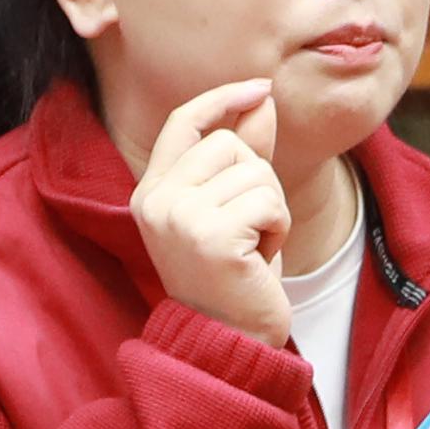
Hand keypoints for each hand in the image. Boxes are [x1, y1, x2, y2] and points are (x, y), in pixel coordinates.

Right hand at [130, 78, 296, 343]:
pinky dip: (279, 227)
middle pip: (230, 143)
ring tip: (253, 246)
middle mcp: (156, 200)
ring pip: (255, 170)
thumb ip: (244, 152)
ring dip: (271, 207)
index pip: (184, 121)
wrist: (231, 340)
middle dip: (259, 178)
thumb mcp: (234, 205)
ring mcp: (180, 218)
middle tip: (250, 228)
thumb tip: (262, 98)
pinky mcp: (212, 236)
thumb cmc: (234, 274)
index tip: (261, 88)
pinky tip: (261, 258)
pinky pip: (269, 201)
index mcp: (150, 191)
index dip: (223, 99)